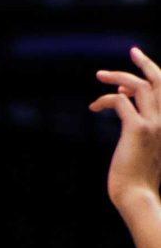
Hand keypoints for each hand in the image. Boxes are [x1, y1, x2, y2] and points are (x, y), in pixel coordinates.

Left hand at [92, 47, 160, 216]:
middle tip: (132, 51)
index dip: (151, 78)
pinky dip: (105, 99)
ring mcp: (154, 123)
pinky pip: (119, 102)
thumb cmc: (138, 178)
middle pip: (159, 80)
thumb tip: (124, 104)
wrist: (138, 196)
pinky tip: (94, 107)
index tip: (131, 77)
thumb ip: (141, 127)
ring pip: (138, 86)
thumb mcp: (144, 148)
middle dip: (146, 63)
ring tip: (100, 75)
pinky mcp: (137, 129)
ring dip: (118, 77)